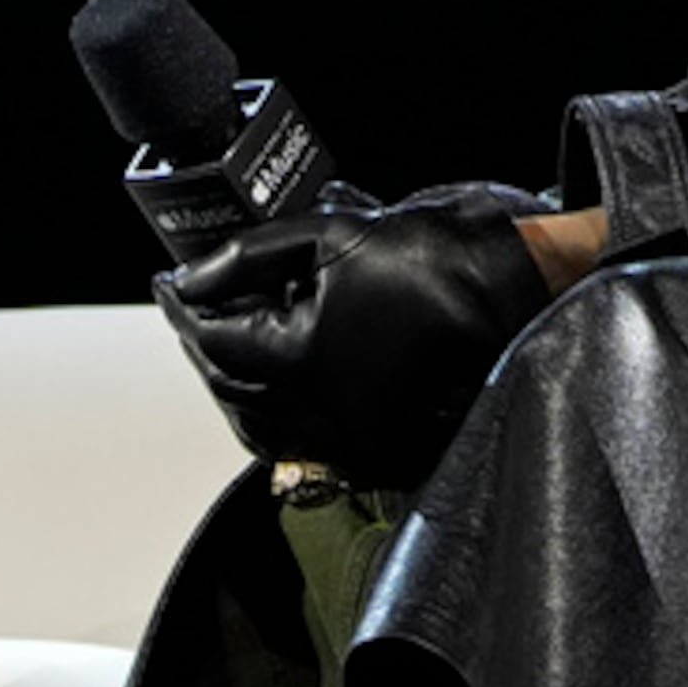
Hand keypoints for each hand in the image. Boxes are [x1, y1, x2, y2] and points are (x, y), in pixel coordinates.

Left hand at [156, 180, 550, 483]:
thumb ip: (250, 257)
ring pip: (260, 427)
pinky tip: (278, 386)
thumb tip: (193, 280)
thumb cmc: (436, 260)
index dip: (183, 307)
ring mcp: (351, 438)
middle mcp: (321, 412)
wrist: (518, 290)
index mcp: (302, 358)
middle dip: (204, 345)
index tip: (170, 283)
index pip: (214, 338)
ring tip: (229, 346)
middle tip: (195, 307)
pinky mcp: (379, 450)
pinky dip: (277, 420)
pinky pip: (304, 446)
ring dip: (235, 389)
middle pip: (229, 388)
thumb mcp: (332, 236)